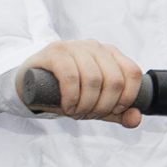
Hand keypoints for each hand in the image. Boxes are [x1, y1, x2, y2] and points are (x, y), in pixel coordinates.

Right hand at [20, 39, 143, 125]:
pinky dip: (72, 97)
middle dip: (104, 105)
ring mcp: (74, 47)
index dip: (127, 97)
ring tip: (77, 113)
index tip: (113, 111)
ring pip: (93, 79)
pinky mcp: (54, 52)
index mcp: (111, 54)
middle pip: (114, 80)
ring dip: (86, 104)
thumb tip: (135, 119)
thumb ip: (117, 112)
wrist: (31, 83)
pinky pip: (70, 77)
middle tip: (89, 115)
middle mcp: (95, 47)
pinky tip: (67, 107)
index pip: (132, 73)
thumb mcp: (96, 103)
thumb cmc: (69, 91)